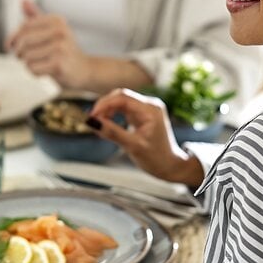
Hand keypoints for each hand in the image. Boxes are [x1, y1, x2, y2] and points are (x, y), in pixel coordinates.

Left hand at [6, 0, 92, 88]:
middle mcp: (60, 31)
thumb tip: (23, 0)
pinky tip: (44, 71)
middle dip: (19, 52)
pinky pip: (32, 68)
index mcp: (57, 20)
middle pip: (23, 41)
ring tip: (40, 63)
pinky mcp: (59, 64)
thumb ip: (36, 16)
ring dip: (28, 63)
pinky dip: (34, 72)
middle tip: (23, 57)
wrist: (84, 70)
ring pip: (26, 56)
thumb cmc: (65, 50)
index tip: (9, 46)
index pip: (25, 26)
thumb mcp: (52, 29)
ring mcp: (61, 47)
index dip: (13, 37)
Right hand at [89, 89, 204, 186]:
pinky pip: (123, 110)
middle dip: (104, 107)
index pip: (122, 97)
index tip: (92, 116)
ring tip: (99, 126)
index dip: (104, 104)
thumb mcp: (133, 146)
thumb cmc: (156, 158)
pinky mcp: (142, 115)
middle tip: (92, 121)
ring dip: (107, 111)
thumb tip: (93, 123)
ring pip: (120, 103)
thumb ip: (113, 133)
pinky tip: (107, 126)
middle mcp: (149, 105)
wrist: (170, 166)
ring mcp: (146, 110)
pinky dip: (113, 116)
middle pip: (120, 97)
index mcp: (150, 110)